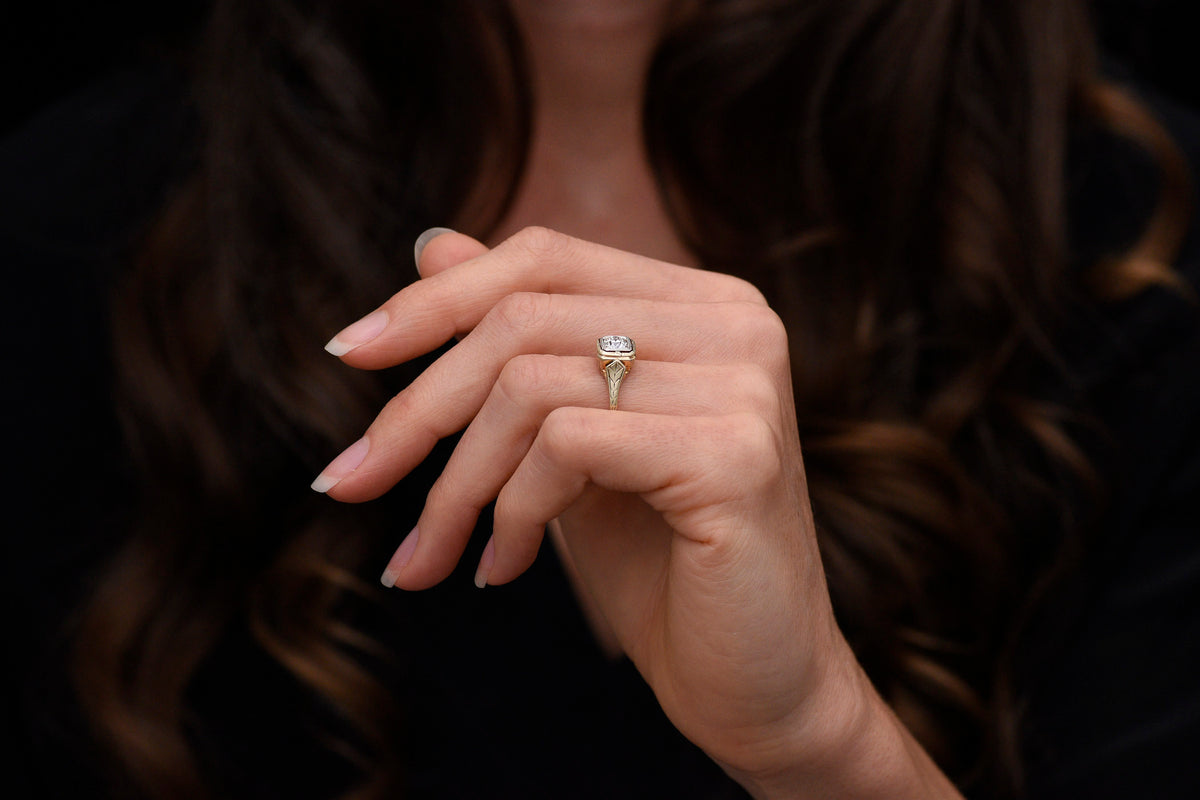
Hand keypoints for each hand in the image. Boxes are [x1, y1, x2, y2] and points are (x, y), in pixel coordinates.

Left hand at [315, 227, 958, 796]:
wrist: (757, 684)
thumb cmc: (659, 564)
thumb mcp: (567, 442)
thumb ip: (517, 345)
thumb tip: (431, 244)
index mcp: (700, 304)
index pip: (543, 258)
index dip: (436, 300)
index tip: (347, 355)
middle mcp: (735, 323)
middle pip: (521, 318)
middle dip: (416, 410)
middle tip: (348, 483)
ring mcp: (743, 383)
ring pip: (529, 384)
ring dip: (454, 484)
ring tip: (431, 556)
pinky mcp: (735, 453)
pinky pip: (566, 445)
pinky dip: (509, 513)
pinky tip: (504, 571)